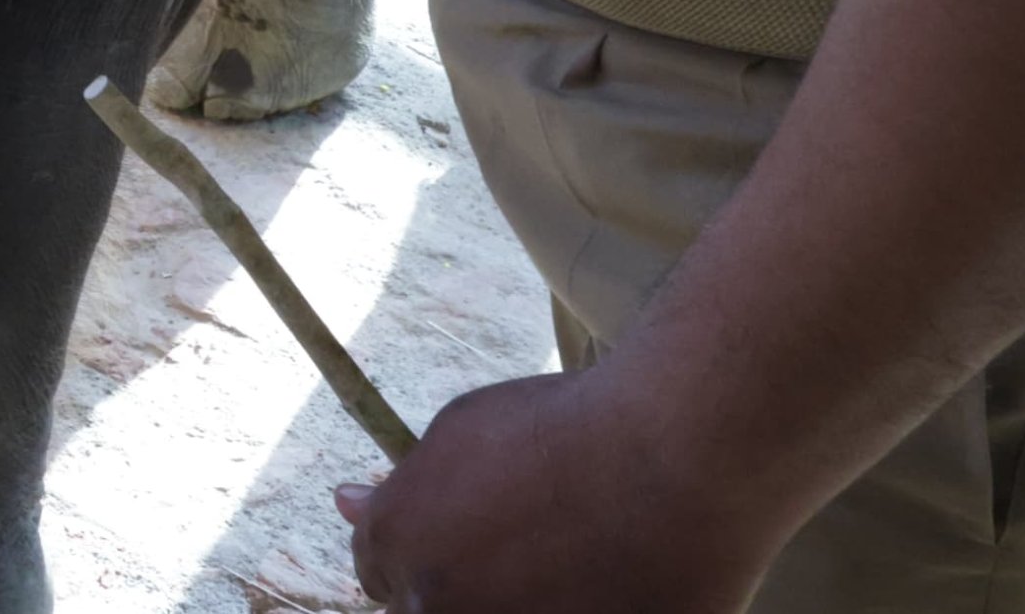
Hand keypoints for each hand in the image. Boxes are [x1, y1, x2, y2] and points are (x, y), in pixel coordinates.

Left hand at [336, 372, 782, 613]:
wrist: (679, 456)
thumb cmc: (568, 428)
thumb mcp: (465, 432)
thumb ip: (405, 485)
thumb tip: (344, 501)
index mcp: (400, 544)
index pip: (379, 574)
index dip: (426, 550)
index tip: (469, 536)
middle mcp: (439, 606)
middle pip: (428, 608)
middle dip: (465, 583)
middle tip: (528, 548)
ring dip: (520, 598)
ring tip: (575, 561)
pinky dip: (576, 606)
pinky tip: (606, 584)